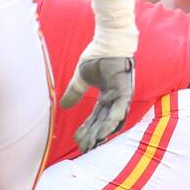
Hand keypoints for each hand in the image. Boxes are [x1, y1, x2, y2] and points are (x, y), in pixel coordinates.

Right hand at [60, 0, 137, 152]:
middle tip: (85, 150)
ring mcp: (122, 94)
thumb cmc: (98, 55)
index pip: (95, 118)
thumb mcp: (82, 78)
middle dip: (94, 137)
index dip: (87, 130)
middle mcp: (115, 98)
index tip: (78, 142)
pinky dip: (113, 119)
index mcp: (105, 96)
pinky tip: (106, 131)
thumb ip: (74, 92)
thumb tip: (64, 106)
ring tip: (94, 144)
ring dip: (104, 132)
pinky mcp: (125, 89)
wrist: (107, 39)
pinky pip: (120, 107)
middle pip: (103, 122)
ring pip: (113, 118)